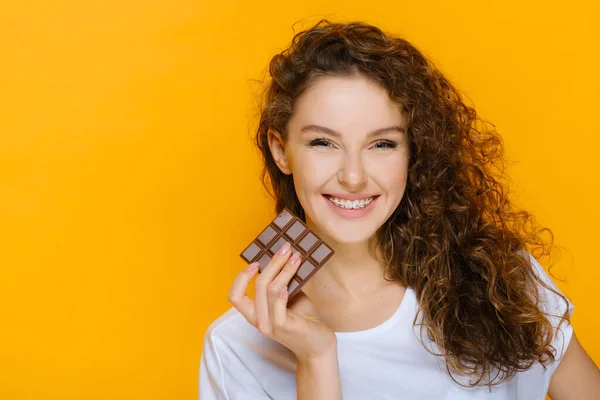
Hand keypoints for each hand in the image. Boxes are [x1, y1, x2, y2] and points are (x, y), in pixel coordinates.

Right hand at [228, 241, 336, 361]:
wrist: (318, 344)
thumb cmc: (304, 319)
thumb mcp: (289, 297)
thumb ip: (282, 283)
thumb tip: (284, 257)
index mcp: (255, 313)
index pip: (235, 296)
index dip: (241, 277)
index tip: (255, 262)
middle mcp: (258, 321)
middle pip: (258, 285)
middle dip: (273, 262)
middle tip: (286, 248)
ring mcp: (270, 325)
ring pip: (270, 290)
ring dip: (284, 270)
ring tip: (297, 257)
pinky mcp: (284, 327)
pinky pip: (278, 304)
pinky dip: (283, 291)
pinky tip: (291, 282)